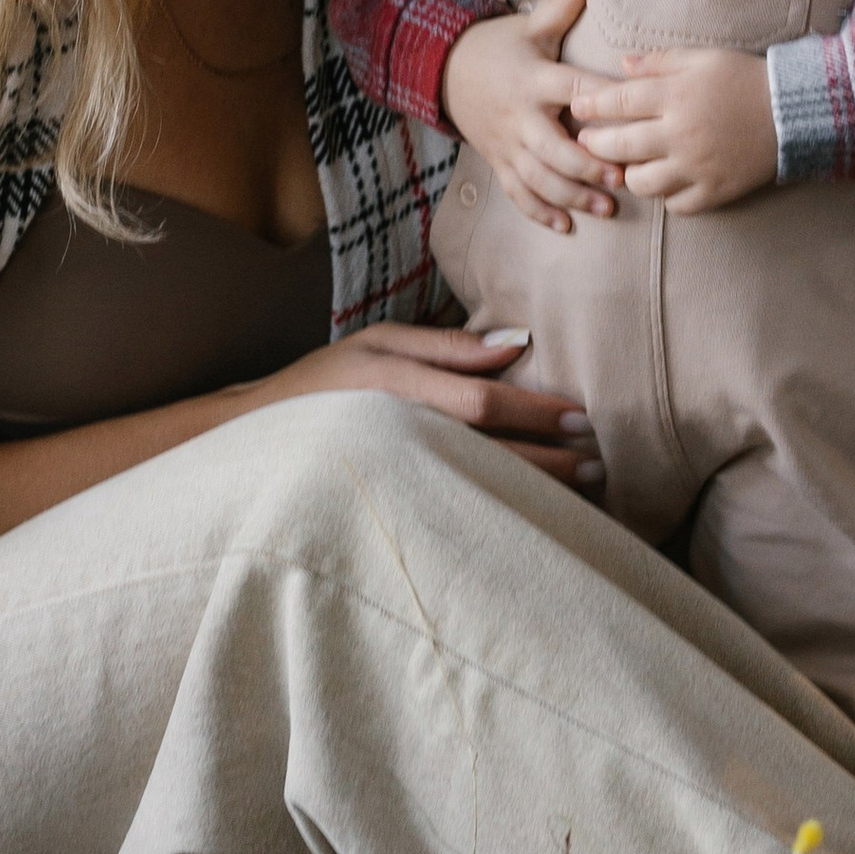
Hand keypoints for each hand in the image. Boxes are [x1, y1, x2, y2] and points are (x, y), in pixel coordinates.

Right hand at [252, 320, 601, 489]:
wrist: (255, 436)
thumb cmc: (325, 381)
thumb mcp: (381, 343)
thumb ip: (448, 347)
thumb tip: (517, 344)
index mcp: (397, 389)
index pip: (483, 405)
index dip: (536, 413)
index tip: (582, 416)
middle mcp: (399, 434)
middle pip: (489, 452)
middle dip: (550, 458)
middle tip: (598, 461)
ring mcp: (395, 476)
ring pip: (478, 486)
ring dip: (535, 488)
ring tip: (581, 487)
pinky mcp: (393, 503)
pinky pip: (457, 507)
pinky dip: (500, 508)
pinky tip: (533, 510)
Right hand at [441, 0, 623, 233]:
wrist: (443, 71)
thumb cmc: (497, 47)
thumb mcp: (527, 26)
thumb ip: (560, 6)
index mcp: (535, 80)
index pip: (575, 91)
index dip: (604, 105)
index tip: (635, 116)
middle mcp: (521, 117)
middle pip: (556, 148)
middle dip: (590, 166)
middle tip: (625, 177)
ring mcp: (508, 144)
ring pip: (541, 178)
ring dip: (574, 195)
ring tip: (608, 207)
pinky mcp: (498, 161)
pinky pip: (519, 193)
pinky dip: (541, 211)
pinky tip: (567, 225)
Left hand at [568, 46, 777, 214]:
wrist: (794, 112)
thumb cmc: (745, 78)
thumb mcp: (703, 58)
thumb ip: (659, 61)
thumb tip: (621, 65)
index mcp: (676, 96)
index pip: (617, 101)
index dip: (591, 105)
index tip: (577, 108)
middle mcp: (681, 134)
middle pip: (620, 146)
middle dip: (595, 144)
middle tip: (587, 141)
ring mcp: (697, 167)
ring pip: (642, 182)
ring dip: (628, 174)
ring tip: (626, 165)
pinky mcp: (715, 191)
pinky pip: (676, 205)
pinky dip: (666, 196)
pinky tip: (665, 181)